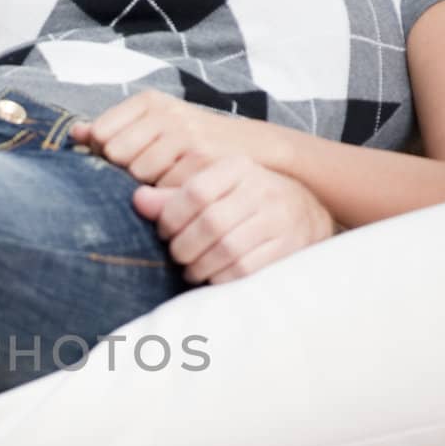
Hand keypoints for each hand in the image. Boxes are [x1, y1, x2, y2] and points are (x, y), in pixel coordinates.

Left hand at [72, 89, 285, 179]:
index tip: (121, 166)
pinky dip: (166, 197)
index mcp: (150, 102)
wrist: (254, 150)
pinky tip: (176, 195)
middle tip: (143, 182)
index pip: (102, 134)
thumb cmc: (195, 143)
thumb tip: (75, 133)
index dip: (105, 157)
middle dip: (122, 174)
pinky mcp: (200, 159)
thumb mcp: (156, 128)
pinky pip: (164, 186)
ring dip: (145, 188)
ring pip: (138, 172)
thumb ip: (114, 129)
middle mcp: (166, 112)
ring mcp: (184, 134)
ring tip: (161, 188)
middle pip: (115, 154)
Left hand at [133, 152, 335, 282]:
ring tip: (192, 268)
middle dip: (184, 246)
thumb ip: (174, 196)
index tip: (164, 232)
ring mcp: (279, 220)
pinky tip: (214, 275)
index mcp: (239, 168)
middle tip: (177, 255)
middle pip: (209, 223)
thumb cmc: (245, 203)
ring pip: (227, 249)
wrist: (306, 214)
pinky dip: (221, 277)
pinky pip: (244, 270)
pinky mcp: (287, 248)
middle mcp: (262, 189)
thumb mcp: (214, 191)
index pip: (194, 191)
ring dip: (200, 266)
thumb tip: (137, 200)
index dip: (170, 217)